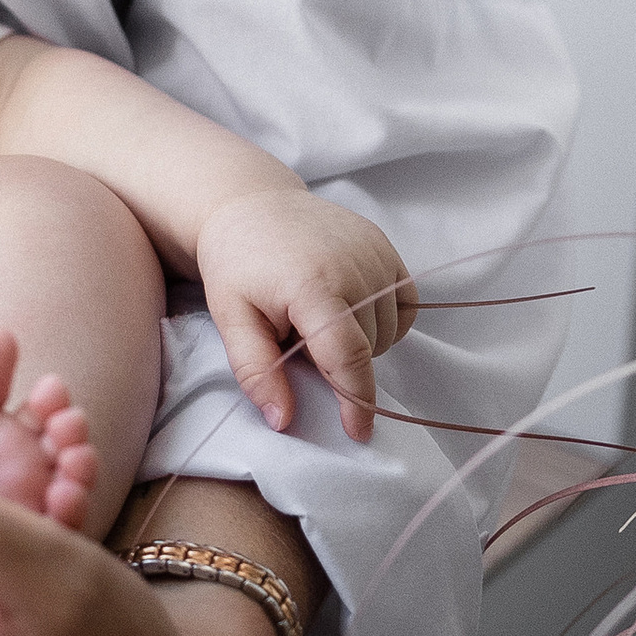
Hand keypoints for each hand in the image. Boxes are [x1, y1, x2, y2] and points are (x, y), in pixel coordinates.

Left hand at [196, 189, 416, 442]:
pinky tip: (348, 308)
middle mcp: (354, 266)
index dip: (356, 400)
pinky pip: (404, 305)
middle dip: (339, 362)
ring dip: (362, 342)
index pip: (348, 356)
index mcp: (312, 285)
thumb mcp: (231, 318)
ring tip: (318, 319)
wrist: (250, 202)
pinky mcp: (386, 246)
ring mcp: (375, 252)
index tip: (358, 433)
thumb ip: (257, 371)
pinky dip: (383, 319)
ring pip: (389, 332)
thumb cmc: (236, 263)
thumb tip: (284, 421)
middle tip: (297, 338)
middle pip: (368, 348)